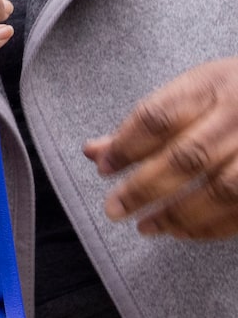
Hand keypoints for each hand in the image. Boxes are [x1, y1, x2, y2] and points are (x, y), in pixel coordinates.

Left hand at [87, 57, 237, 239]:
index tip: (104, 168)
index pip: (159, 117)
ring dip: (179, 214)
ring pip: (221, 190)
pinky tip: (184, 231)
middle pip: (188, 157)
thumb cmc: (234, 95)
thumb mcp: (194, 91)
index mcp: (212, 86)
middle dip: (145, 188)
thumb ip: (144, 124)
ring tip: (147, 226)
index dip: (126, 146)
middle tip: (114, 209)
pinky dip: (213, 227)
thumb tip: (94, 152)